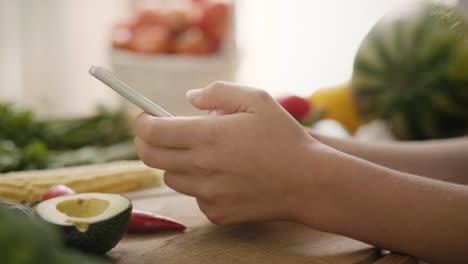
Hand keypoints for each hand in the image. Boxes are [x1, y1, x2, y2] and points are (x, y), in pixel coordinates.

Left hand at [133, 82, 323, 224]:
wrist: (309, 182)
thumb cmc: (285, 138)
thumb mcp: (257, 99)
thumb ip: (218, 92)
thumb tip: (190, 98)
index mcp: (208, 136)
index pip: (152, 131)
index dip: (140, 122)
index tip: (143, 117)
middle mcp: (202, 167)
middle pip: (150, 157)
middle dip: (145, 143)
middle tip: (157, 134)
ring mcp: (208, 194)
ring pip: (171, 178)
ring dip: (175, 163)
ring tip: (200, 154)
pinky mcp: (217, 213)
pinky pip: (194, 197)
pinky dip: (199, 185)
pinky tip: (223, 176)